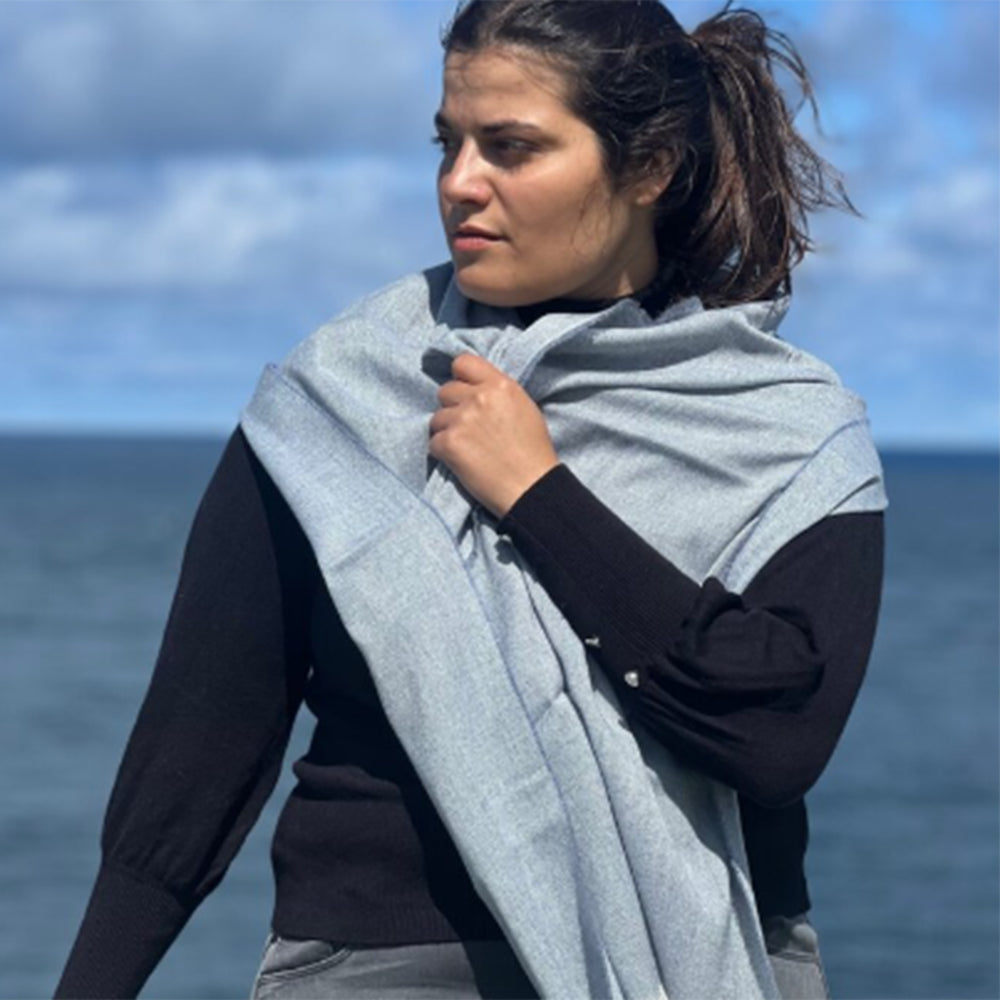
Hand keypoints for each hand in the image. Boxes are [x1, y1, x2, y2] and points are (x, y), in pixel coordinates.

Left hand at [428, 353, 558, 517]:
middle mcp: (479, 397)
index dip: (460, 379)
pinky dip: (443, 453)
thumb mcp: (524, 408)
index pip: (463, 362)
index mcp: (500, 385)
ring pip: (436, 418)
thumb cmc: (533, 452)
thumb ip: (497, 393)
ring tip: (468, 448)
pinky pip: (433, 442)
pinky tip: (462, 462)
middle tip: (468, 429)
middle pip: (445, 391)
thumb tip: (474, 389)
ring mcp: (462, 419)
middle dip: (453, 408)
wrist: (532, 487)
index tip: (464, 393)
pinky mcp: (450, 443)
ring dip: (447, 432)